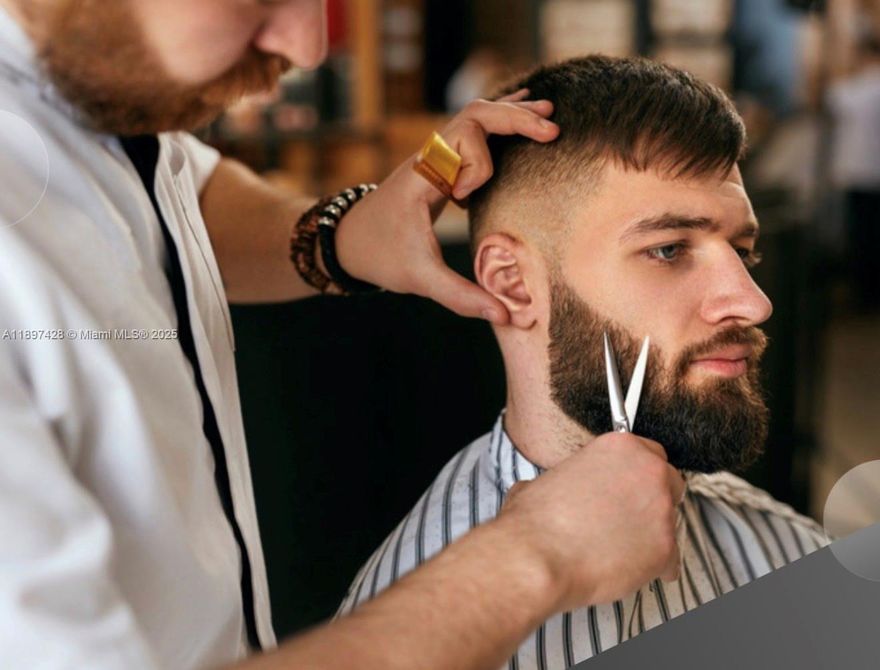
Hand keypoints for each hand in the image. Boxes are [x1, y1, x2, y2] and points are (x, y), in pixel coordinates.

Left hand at [334, 89, 558, 324]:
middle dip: (515, 119)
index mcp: (423, 175)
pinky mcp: (440, 165)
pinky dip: (499, 126)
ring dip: (510, 116)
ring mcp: (435, 156)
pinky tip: (521, 120)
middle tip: (552, 130)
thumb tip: (507, 315)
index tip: (466, 198)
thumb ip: (461, 297)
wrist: (348, 242)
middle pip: (475, 115)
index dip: (477, 164)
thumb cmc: (381, 256)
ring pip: (475, 118)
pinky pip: (472, 134)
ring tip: (547, 115)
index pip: (461, 136)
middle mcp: (430, 156)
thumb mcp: (419, 279)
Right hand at [498, 432, 684, 610]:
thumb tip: (560, 489)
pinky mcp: (666, 548)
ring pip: (670, 521)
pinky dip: (653, 566)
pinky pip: (670, 559)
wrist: (538, 558)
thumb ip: (570, 478)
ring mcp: (661, 510)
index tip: (629, 488)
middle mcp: (648, 472)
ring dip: (651, 533)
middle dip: (652, 500)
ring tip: (620, 548)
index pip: (650, 453)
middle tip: (628, 517)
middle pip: (669, 482)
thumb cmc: (536, 521)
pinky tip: (628, 568)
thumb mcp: (547, 479)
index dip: (636, 475)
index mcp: (620, 447)